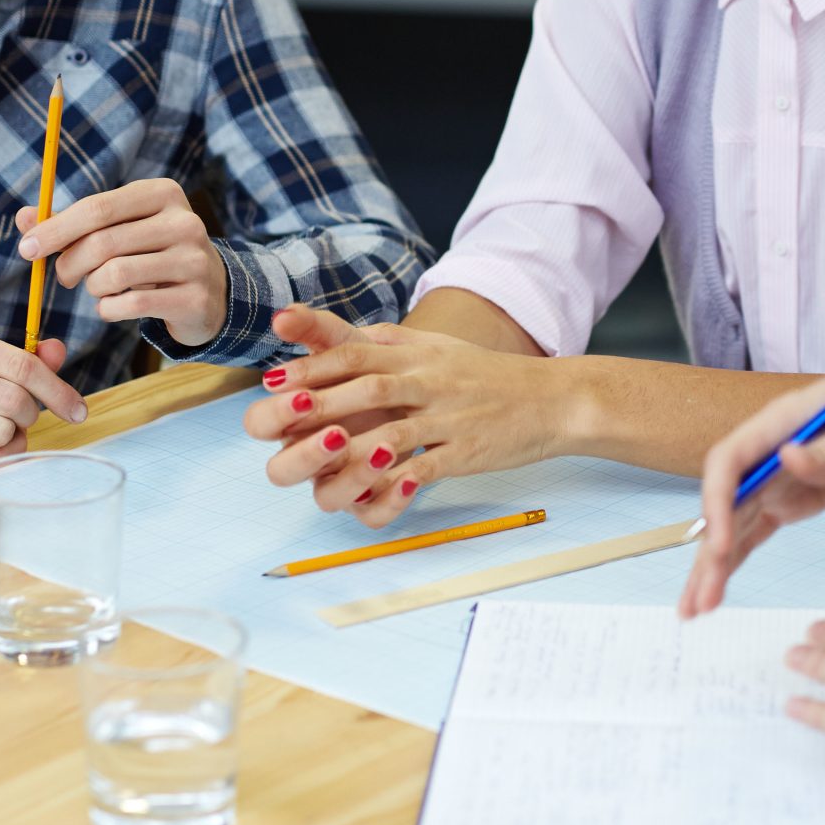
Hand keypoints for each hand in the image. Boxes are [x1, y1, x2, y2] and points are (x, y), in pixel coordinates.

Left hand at [14, 178, 226, 347]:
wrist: (211, 290)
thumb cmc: (151, 252)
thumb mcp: (119, 228)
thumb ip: (73, 222)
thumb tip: (24, 218)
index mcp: (162, 193)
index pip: (97, 207)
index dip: (56, 229)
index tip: (27, 249)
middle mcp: (184, 222)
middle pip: (103, 242)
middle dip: (69, 263)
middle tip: (63, 277)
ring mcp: (194, 260)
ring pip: (114, 275)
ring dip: (93, 288)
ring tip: (97, 288)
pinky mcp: (195, 297)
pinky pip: (131, 304)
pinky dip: (109, 309)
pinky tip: (112, 307)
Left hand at [242, 306, 573, 528]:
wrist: (552, 398)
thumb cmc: (485, 376)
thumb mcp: (436, 347)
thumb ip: (385, 341)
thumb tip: (334, 334)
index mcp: (415, 355)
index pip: (355, 352)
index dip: (312, 363)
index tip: (273, 378)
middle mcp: (428, 380)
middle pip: (365, 388)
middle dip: (318, 402)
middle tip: (278, 416)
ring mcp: (447, 417)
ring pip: (392, 432)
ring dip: (350, 448)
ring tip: (315, 459)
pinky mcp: (465, 451)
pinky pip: (426, 469)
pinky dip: (396, 481)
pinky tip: (370, 490)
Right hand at [678, 343, 824, 618]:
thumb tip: (788, 459)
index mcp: (778, 423)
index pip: (729, 461)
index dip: (717, 502)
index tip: (722, 543)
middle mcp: (766, 452)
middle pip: (725, 503)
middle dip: (709, 551)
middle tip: (699, 599)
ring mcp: (775, 478)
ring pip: (734, 524)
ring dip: (714, 565)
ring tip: (697, 609)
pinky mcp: (791, 500)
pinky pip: (755, 531)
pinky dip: (736, 559)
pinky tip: (717, 589)